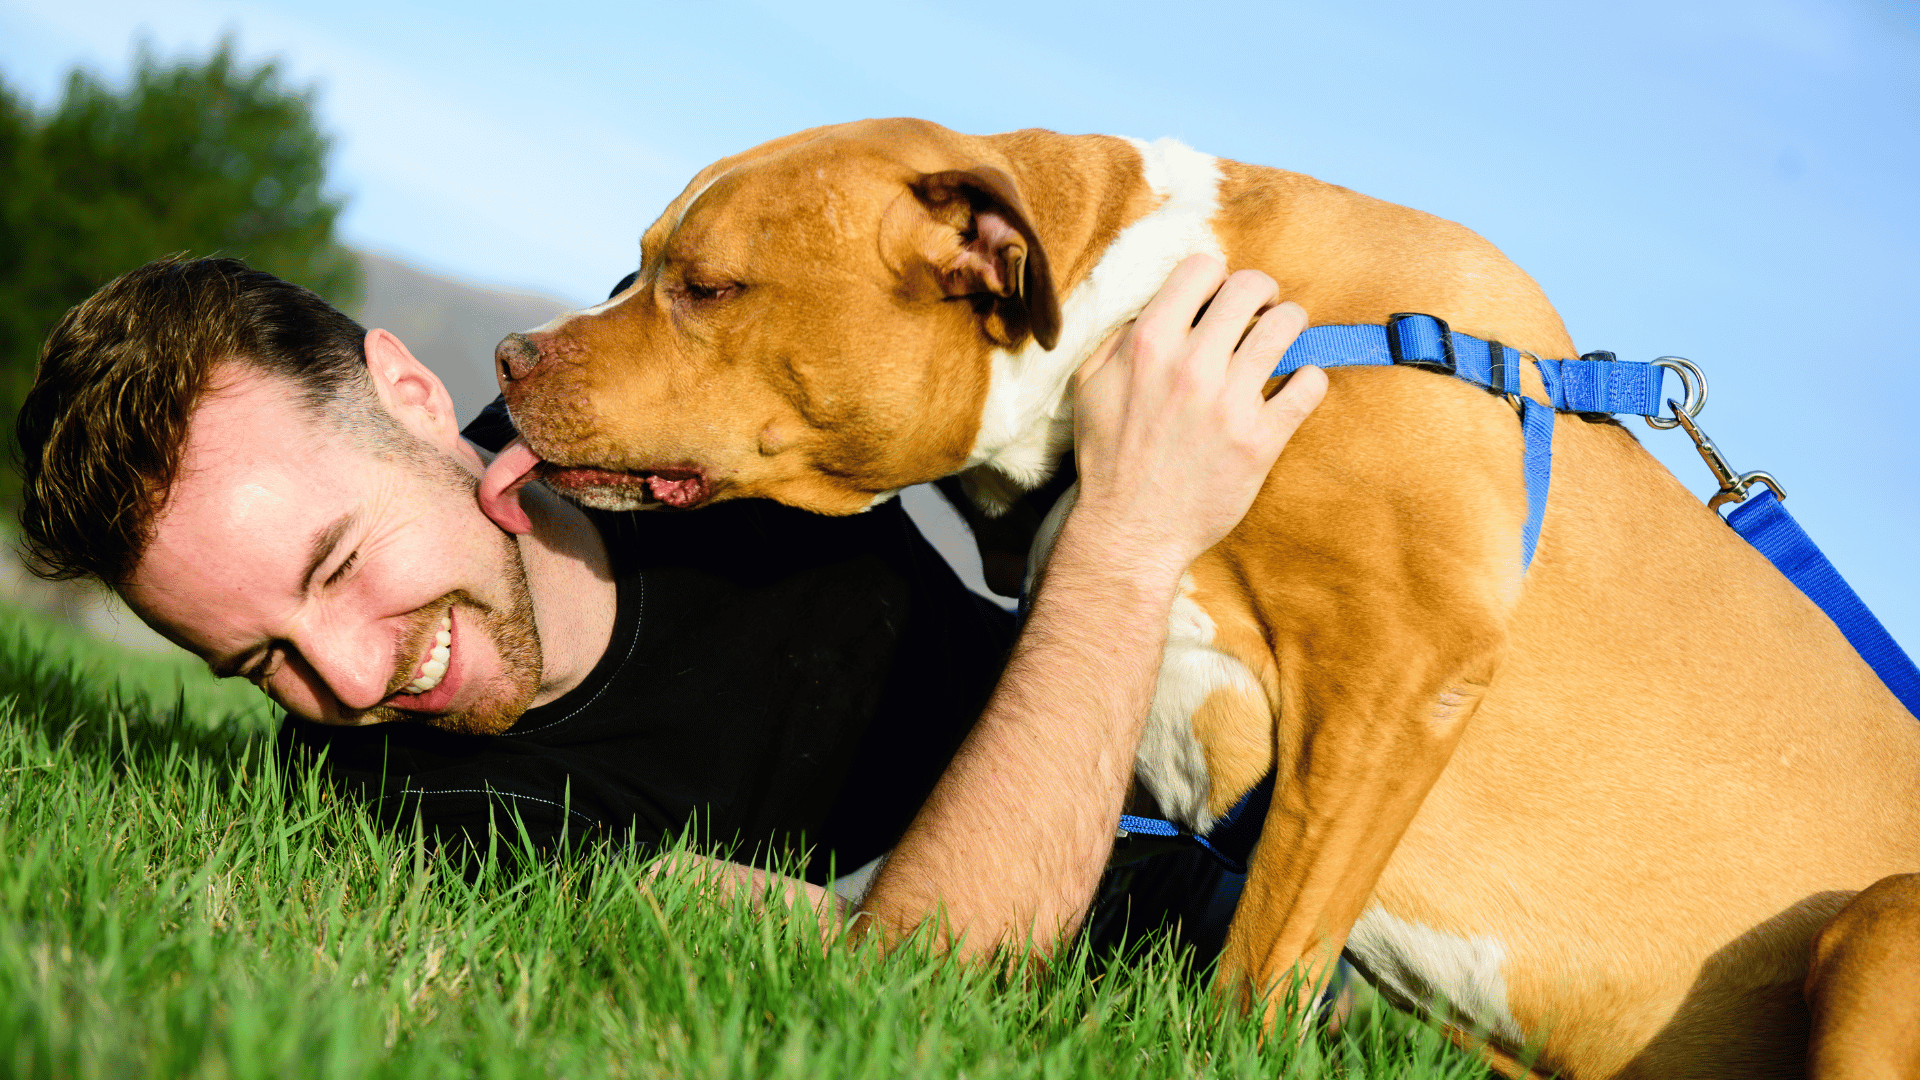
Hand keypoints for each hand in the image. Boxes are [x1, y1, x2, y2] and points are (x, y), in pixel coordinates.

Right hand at [1068, 255, 1326, 581]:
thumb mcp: (1090, 387)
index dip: (1214, 277)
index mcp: (1149, 344)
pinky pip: (1310, 385)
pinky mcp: (1261, 440)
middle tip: (1259, 313)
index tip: (1217, 298)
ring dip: (1290, 325)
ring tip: (1281, 340)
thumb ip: (1121, 339)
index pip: (1201, 267)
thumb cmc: (1108, 458)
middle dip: (1260, 293)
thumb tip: (1159, 305)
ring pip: (1288, 326)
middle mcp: (1192, 366)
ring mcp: (1231, 403)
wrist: (1130, 531)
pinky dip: (1309, 380)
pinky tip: (1295, 387)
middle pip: (1251, 287)